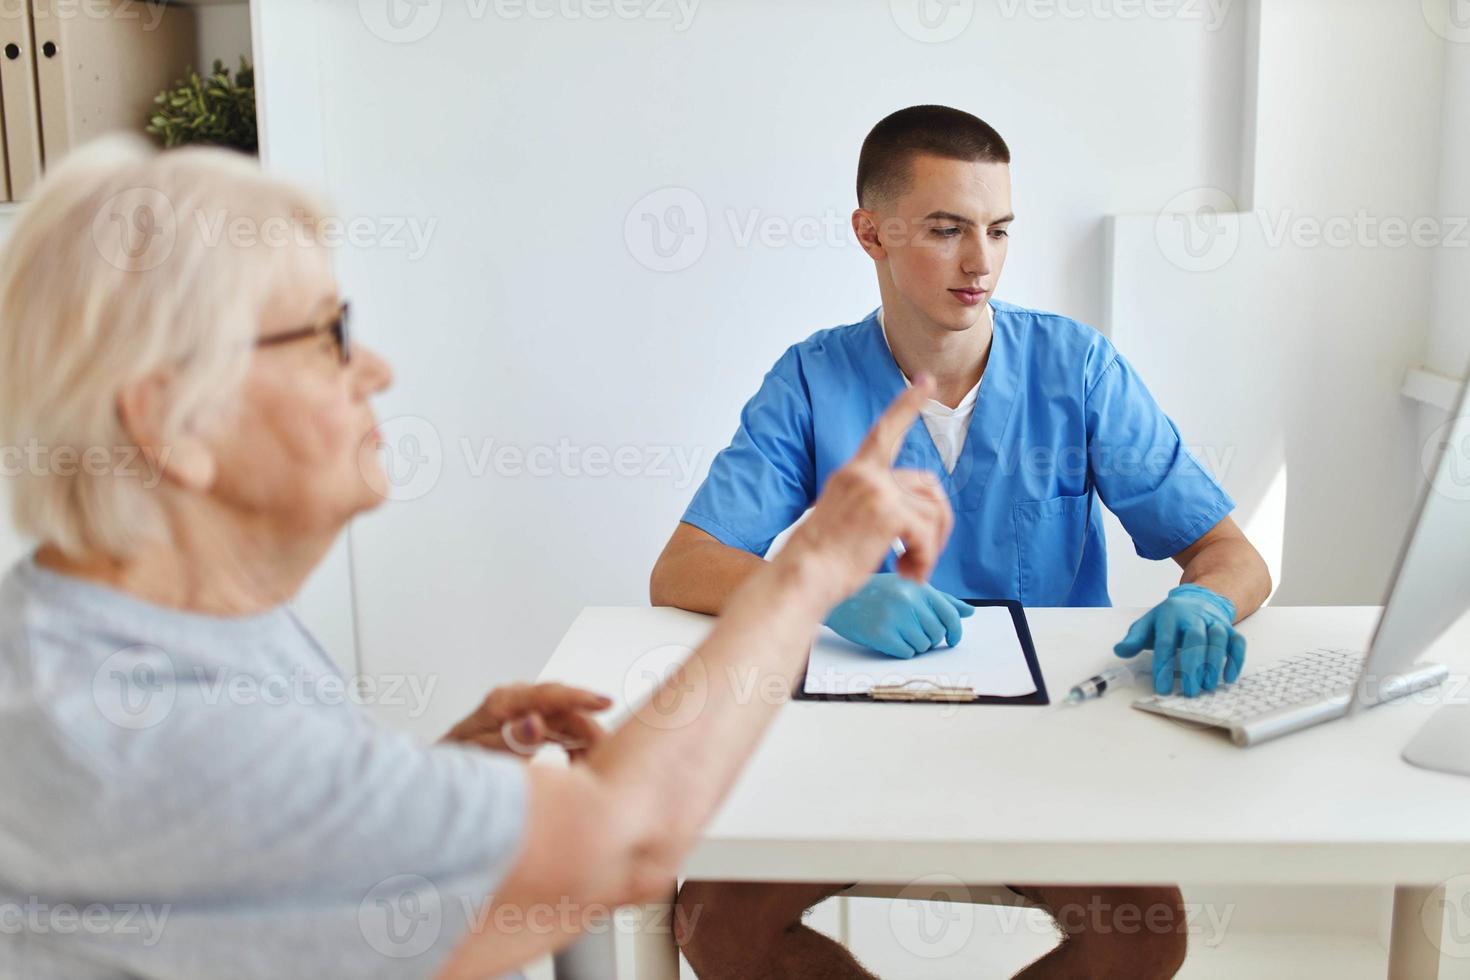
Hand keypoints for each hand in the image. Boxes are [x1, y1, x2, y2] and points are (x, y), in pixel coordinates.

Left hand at [442, 683, 611, 758]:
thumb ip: (511, 741)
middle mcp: (516, 700)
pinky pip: (559, 731)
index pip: (551, 694)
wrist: (436, 778)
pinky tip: (578, 765)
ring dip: (582, 741)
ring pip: (565, 720)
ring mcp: (521, 712)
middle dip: (588, 729)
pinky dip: (571, 747)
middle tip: (606, 755)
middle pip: (564, 709)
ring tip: (591, 767)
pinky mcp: (526, 725)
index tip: (607, 703)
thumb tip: (537, 722)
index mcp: (504, 702)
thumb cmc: (455, 766)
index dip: (581, 698)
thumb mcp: (481, 757)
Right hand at [779, 376, 954, 612]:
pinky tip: (908, 573)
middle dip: (937, 522)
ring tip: (910, 569)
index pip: (884, 431)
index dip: (907, 405)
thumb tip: (913, 515)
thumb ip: (873, 504)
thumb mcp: (843, 518)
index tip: (926, 382)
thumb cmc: (816, 561)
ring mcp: (877, 491)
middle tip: (923, 553)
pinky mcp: (889, 513)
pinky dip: (925, 559)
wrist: (801, 577)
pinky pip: (928, 535)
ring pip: (933, 514)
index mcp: (851, 474)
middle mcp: (865, 476)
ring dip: (930, 548)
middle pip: (928, 486)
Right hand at [825, 573, 974, 657]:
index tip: (952, 640)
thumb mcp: (908, 588)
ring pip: (923, 646)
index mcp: (917, 587)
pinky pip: (907, 653)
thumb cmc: (876, 593)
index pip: (949, 615)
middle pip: (937, 634)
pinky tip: (889, 638)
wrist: (839, 600)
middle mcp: (908, 600)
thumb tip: (969, 612)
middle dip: (930, 639)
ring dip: (915, 645)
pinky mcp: (881, 634)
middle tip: (913, 632)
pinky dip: (901, 650)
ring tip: (898, 633)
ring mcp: (894, 617)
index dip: (955, 631)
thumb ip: (940, 600)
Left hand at [1113, 584, 1245, 695]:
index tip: (1162, 688)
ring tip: (1207, 686)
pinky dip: (1235, 659)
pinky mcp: (1230, 628)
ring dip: (1214, 664)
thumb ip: (1134, 639)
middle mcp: (1194, 616)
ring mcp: (1214, 621)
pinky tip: (1228, 678)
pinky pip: (1237, 642)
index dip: (1164, 665)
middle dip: (1193, 666)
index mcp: (1170, 615)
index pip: (1166, 641)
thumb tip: (1120, 651)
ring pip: (1218, 639)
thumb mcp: (1148, 624)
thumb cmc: (1170, 619)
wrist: (1198, 599)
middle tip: (1190, 690)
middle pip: (1194, 639)